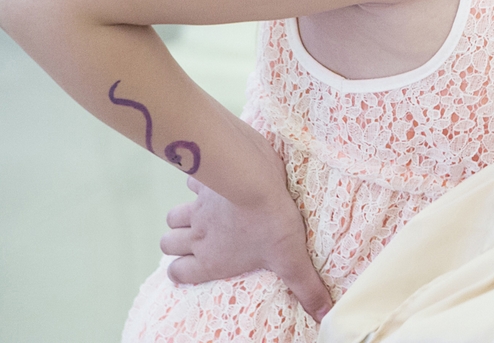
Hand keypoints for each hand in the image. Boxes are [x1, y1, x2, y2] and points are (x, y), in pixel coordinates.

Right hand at [161, 175, 333, 322]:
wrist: (255, 179)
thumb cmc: (271, 222)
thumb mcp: (292, 260)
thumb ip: (305, 287)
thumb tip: (323, 314)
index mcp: (212, 259)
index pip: (179, 274)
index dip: (180, 272)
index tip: (191, 268)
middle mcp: (198, 236)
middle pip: (168, 244)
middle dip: (177, 244)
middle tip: (199, 240)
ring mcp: (197, 209)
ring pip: (173, 217)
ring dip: (183, 217)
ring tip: (204, 216)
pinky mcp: (204, 183)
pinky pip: (191, 184)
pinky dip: (200, 185)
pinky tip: (217, 185)